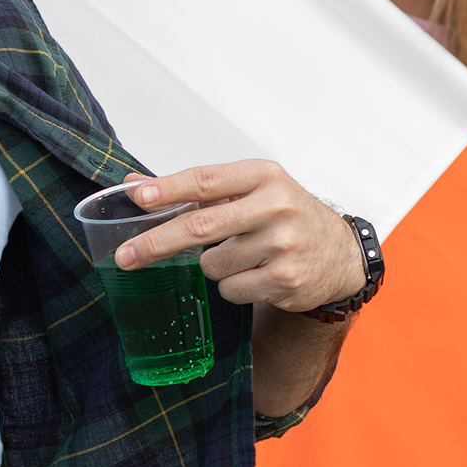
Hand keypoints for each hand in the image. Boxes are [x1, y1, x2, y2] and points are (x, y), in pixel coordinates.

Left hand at [112, 161, 365, 314]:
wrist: (341, 254)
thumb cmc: (285, 216)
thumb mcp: (250, 191)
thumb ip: (196, 189)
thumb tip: (134, 183)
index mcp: (263, 176)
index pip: (205, 180)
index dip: (167, 189)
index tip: (138, 196)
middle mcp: (276, 206)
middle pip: (200, 227)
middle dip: (155, 243)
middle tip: (126, 257)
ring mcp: (282, 244)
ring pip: (212, 265)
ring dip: (214, 266)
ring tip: (244, 256)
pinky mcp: (285, 279)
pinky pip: (230, 289)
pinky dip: (233, 287)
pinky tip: (257, 275)